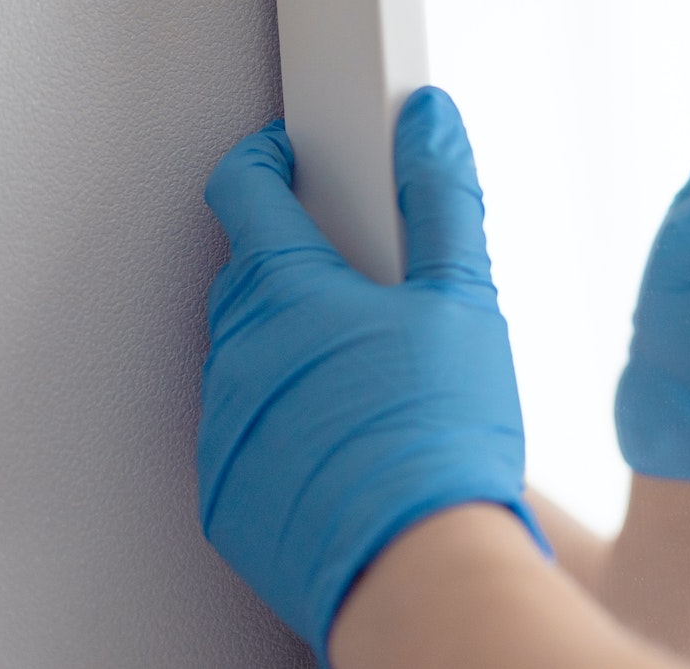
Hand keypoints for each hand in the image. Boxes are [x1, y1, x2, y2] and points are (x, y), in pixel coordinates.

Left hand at [198, 87, 539, 657]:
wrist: (414, 566)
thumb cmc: (439, 436)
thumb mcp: (464, 299)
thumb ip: (443, 200)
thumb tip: (429, 124)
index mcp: (288, 289)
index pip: (244, 190)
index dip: (263, 159)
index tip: (283, 155)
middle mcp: (238, 350)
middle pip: (248, 273)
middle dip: (292, 261)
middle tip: (360, 278)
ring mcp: (225, 424)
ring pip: (247, 355)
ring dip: (290, 346)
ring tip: (369, 373)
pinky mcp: (228, 489)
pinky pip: (246, 430)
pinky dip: (285, 419)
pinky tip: (348, 436)